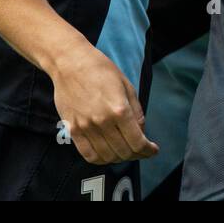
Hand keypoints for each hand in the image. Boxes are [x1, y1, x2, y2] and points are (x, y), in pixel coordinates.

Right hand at [50, 41, 157, 164]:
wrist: (71, 63)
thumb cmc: (101, 70)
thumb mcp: (127, 86)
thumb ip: (136, 111)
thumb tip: (141, 130)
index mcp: (120, 109)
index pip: (137, 142)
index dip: (148, 150)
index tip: (152, 150)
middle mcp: (103, 121)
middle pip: (123, 152)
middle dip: (137, 154)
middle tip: (141, 150)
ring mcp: (86, 127)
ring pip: (106, 157)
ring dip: (119, 158)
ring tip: (125, 151)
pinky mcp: (72, 129)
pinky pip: (88, 154)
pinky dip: (100, 159)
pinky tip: (107, 154)